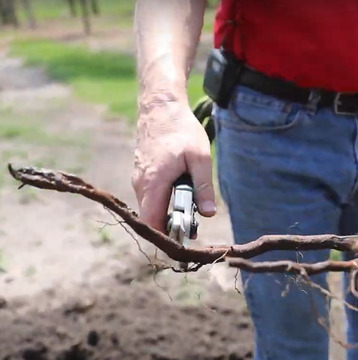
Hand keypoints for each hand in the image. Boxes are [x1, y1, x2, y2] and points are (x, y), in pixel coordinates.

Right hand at [132, 99, 215, 232]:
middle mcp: (141, 184)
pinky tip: (180, 195)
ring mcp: (138, 179)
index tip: (183, 242)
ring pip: (149, 208)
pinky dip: (162, 202)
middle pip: (150, 219)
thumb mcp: (200, 158)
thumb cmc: (182, 130)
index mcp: (154, 183)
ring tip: (190, 210)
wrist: (160, 106)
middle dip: (169, 227)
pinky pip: (149, 197)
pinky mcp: (141, 174)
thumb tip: (208, 214)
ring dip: (167, 214)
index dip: (165, 237)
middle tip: (193, 229)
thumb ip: (203, 187)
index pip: (151, 222)